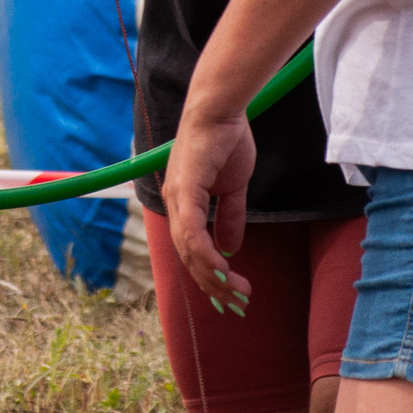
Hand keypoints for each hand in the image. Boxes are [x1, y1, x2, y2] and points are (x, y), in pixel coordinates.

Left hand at [162, 108, 257, 312]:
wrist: (221, 110)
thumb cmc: (225, 141)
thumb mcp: (233, 188)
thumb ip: (229, 217)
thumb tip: (231, 249)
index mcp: (182, 203)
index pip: (191, 250)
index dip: (210, 274)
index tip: (232, 293)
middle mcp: (174, 204)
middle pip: (188, 257)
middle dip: (214, 284)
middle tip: (238, 303)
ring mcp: (176, 197)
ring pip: (189, 249)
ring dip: (213, 275)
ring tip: (237, 292)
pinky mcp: (184, 189)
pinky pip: (192, 230)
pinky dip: (205, 253)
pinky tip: (222, 269)